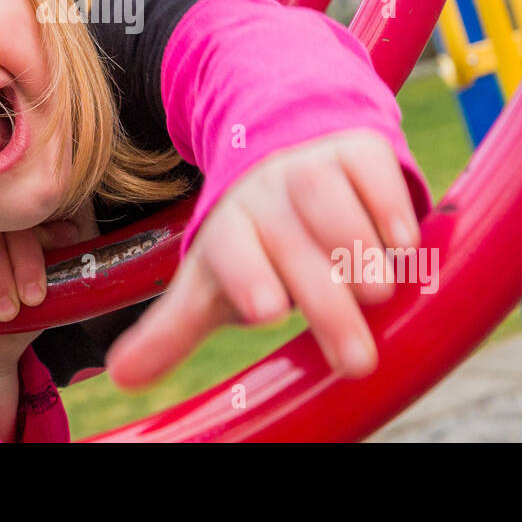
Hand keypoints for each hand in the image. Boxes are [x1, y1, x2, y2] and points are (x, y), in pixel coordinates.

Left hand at [105, 129, 421, 388]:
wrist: (285, 144)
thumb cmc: (252, 236)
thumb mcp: (210, 277)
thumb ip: (172, 330)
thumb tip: (120, 377)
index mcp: (229, 229)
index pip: (233, 252)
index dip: (248, 277)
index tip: (265, 310)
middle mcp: (267, 195)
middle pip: (294, 247)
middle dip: (325, 303)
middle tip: (355, 360)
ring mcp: (313, 168)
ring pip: (334, 207)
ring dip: (359, 252)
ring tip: (376, 295)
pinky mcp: (358, 151)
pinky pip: (374, 174)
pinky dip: (390, 209)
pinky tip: (402, 244)